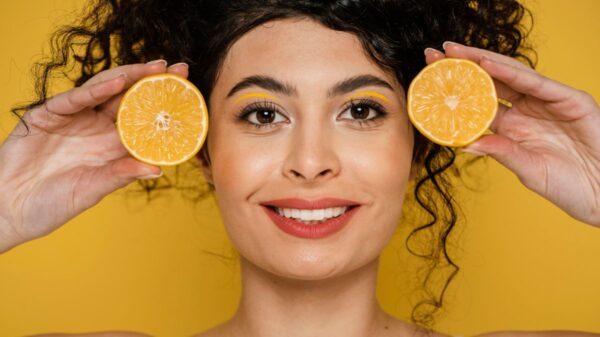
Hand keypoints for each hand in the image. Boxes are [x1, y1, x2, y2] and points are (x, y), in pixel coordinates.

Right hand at [0, 60, 188, 252]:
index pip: (144, 120)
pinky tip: (118, 82)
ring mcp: (73, 119)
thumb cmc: (52, 205)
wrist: (10, 210)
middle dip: (154, 82)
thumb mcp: (91, 190)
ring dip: (131, 77)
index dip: (165, 107)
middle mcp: (96, 129)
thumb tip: (157, 169)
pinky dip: (95, 89)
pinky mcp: (48, 115)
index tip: (190, 94)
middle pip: (130, 99)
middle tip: (181, 68)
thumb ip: (120, 176)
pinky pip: (75, 98)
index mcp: (111, 147)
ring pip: (105, 90)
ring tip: (156, 68)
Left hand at [424, 41, 599, 227]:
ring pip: (510, 75)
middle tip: (433, 54)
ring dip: (480, 61)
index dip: (455, 90)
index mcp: (513, 127)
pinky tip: (486, 64)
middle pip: (490, 82)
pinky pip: (537, 83)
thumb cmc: (568, 186)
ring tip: (453, 52)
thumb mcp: (526, 169)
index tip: (428, 79)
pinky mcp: (570, 100)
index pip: (478, 102)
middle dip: (462, 67)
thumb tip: (463, 142)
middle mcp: (528, 110)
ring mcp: (548, 103)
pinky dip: (512, 73)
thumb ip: (500, 151)